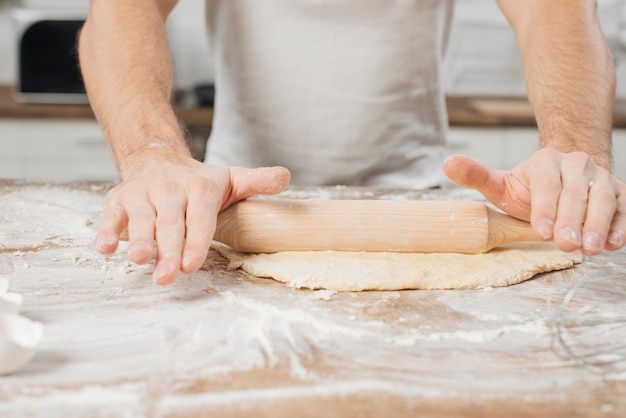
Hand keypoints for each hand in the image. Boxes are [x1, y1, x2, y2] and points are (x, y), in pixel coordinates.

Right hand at [95, 157, 289, 284]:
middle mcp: (170, 188)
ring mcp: (143, 194)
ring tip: (138, 259)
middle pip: (169, 223)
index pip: (200, 217)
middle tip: (167, 275)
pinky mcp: (119, 199)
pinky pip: (111, 215)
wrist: (159, 160)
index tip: (192, 263)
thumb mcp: (232, 178)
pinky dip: (106, 230)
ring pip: (140, 219)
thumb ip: (257, 182)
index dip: (196, 240)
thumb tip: (286, 177)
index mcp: (200, 187)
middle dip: (168, 250)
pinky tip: (104, 248)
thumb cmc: (199, 181)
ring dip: (137, 239)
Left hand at [443, 148, 625, 255]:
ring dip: (598, 224)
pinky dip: (621, 225)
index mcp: (545, 162)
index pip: (546, 183)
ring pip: (604, 198)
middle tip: (566, 244)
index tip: (541, 230)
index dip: (545, 208)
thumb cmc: (529, 187)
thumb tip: (447, 163)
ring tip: (590, 248)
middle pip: (576, 192)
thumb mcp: (500, 183)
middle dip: (571, 219)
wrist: (562, 176)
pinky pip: (624, 207)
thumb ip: (476, 176)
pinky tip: (613, 243)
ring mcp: (600, 177)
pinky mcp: (619, 192)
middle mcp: (576, 165)